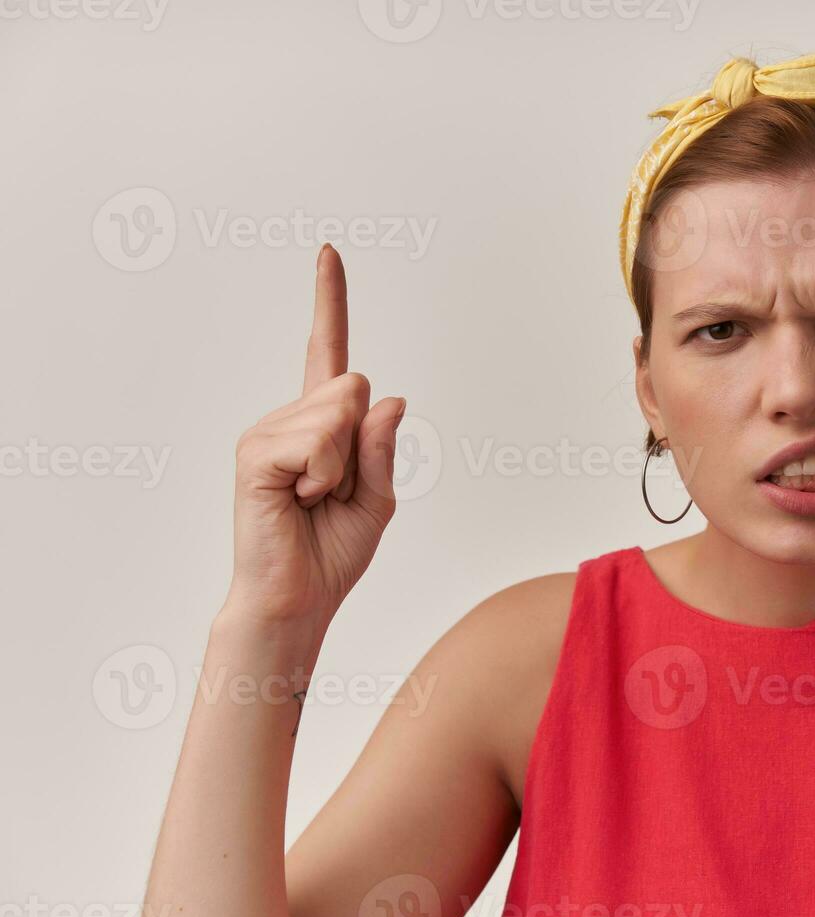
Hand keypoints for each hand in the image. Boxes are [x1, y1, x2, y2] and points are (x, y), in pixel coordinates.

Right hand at [223, 244, 405, 643]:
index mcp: (322, 424)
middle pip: (357, 387)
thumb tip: (390, 397)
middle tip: (331, 492)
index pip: (328, 351)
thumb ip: (383, 447)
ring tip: (312, 500)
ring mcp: (268, 432)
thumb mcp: (378, 496)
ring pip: (340, 412)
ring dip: (342, 467)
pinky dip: (324, 476)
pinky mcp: (255, 453)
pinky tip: (298, 501)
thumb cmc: (332, 551)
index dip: (329, 301)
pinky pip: (319, 441)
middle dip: (362, 447)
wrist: (298, 598)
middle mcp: (290, 418)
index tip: (327, 252)